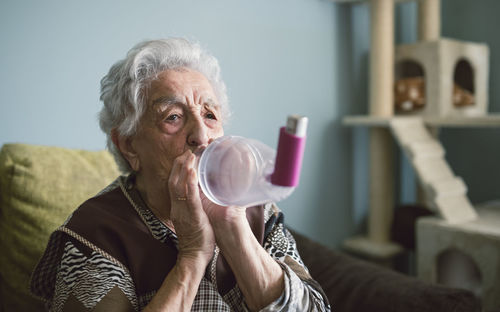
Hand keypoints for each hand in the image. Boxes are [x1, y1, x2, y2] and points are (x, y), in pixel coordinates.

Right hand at [168, 150, 214, 265]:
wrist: (194, 256)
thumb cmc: (197, 237)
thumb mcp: (192, 217)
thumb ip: (192, 205)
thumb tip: (199, 194)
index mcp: (177, 206)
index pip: (174, 182)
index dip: (178, 168)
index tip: (185, 155)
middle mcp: (177, 206)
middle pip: (173, 180)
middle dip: (179, 164)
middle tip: (188, 149)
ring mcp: (182, 211)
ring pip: (178, 186)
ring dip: (184, 169)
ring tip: (190, 154)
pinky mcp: (192, 216)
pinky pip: (189, 198)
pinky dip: (190, 184)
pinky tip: (193, 172)